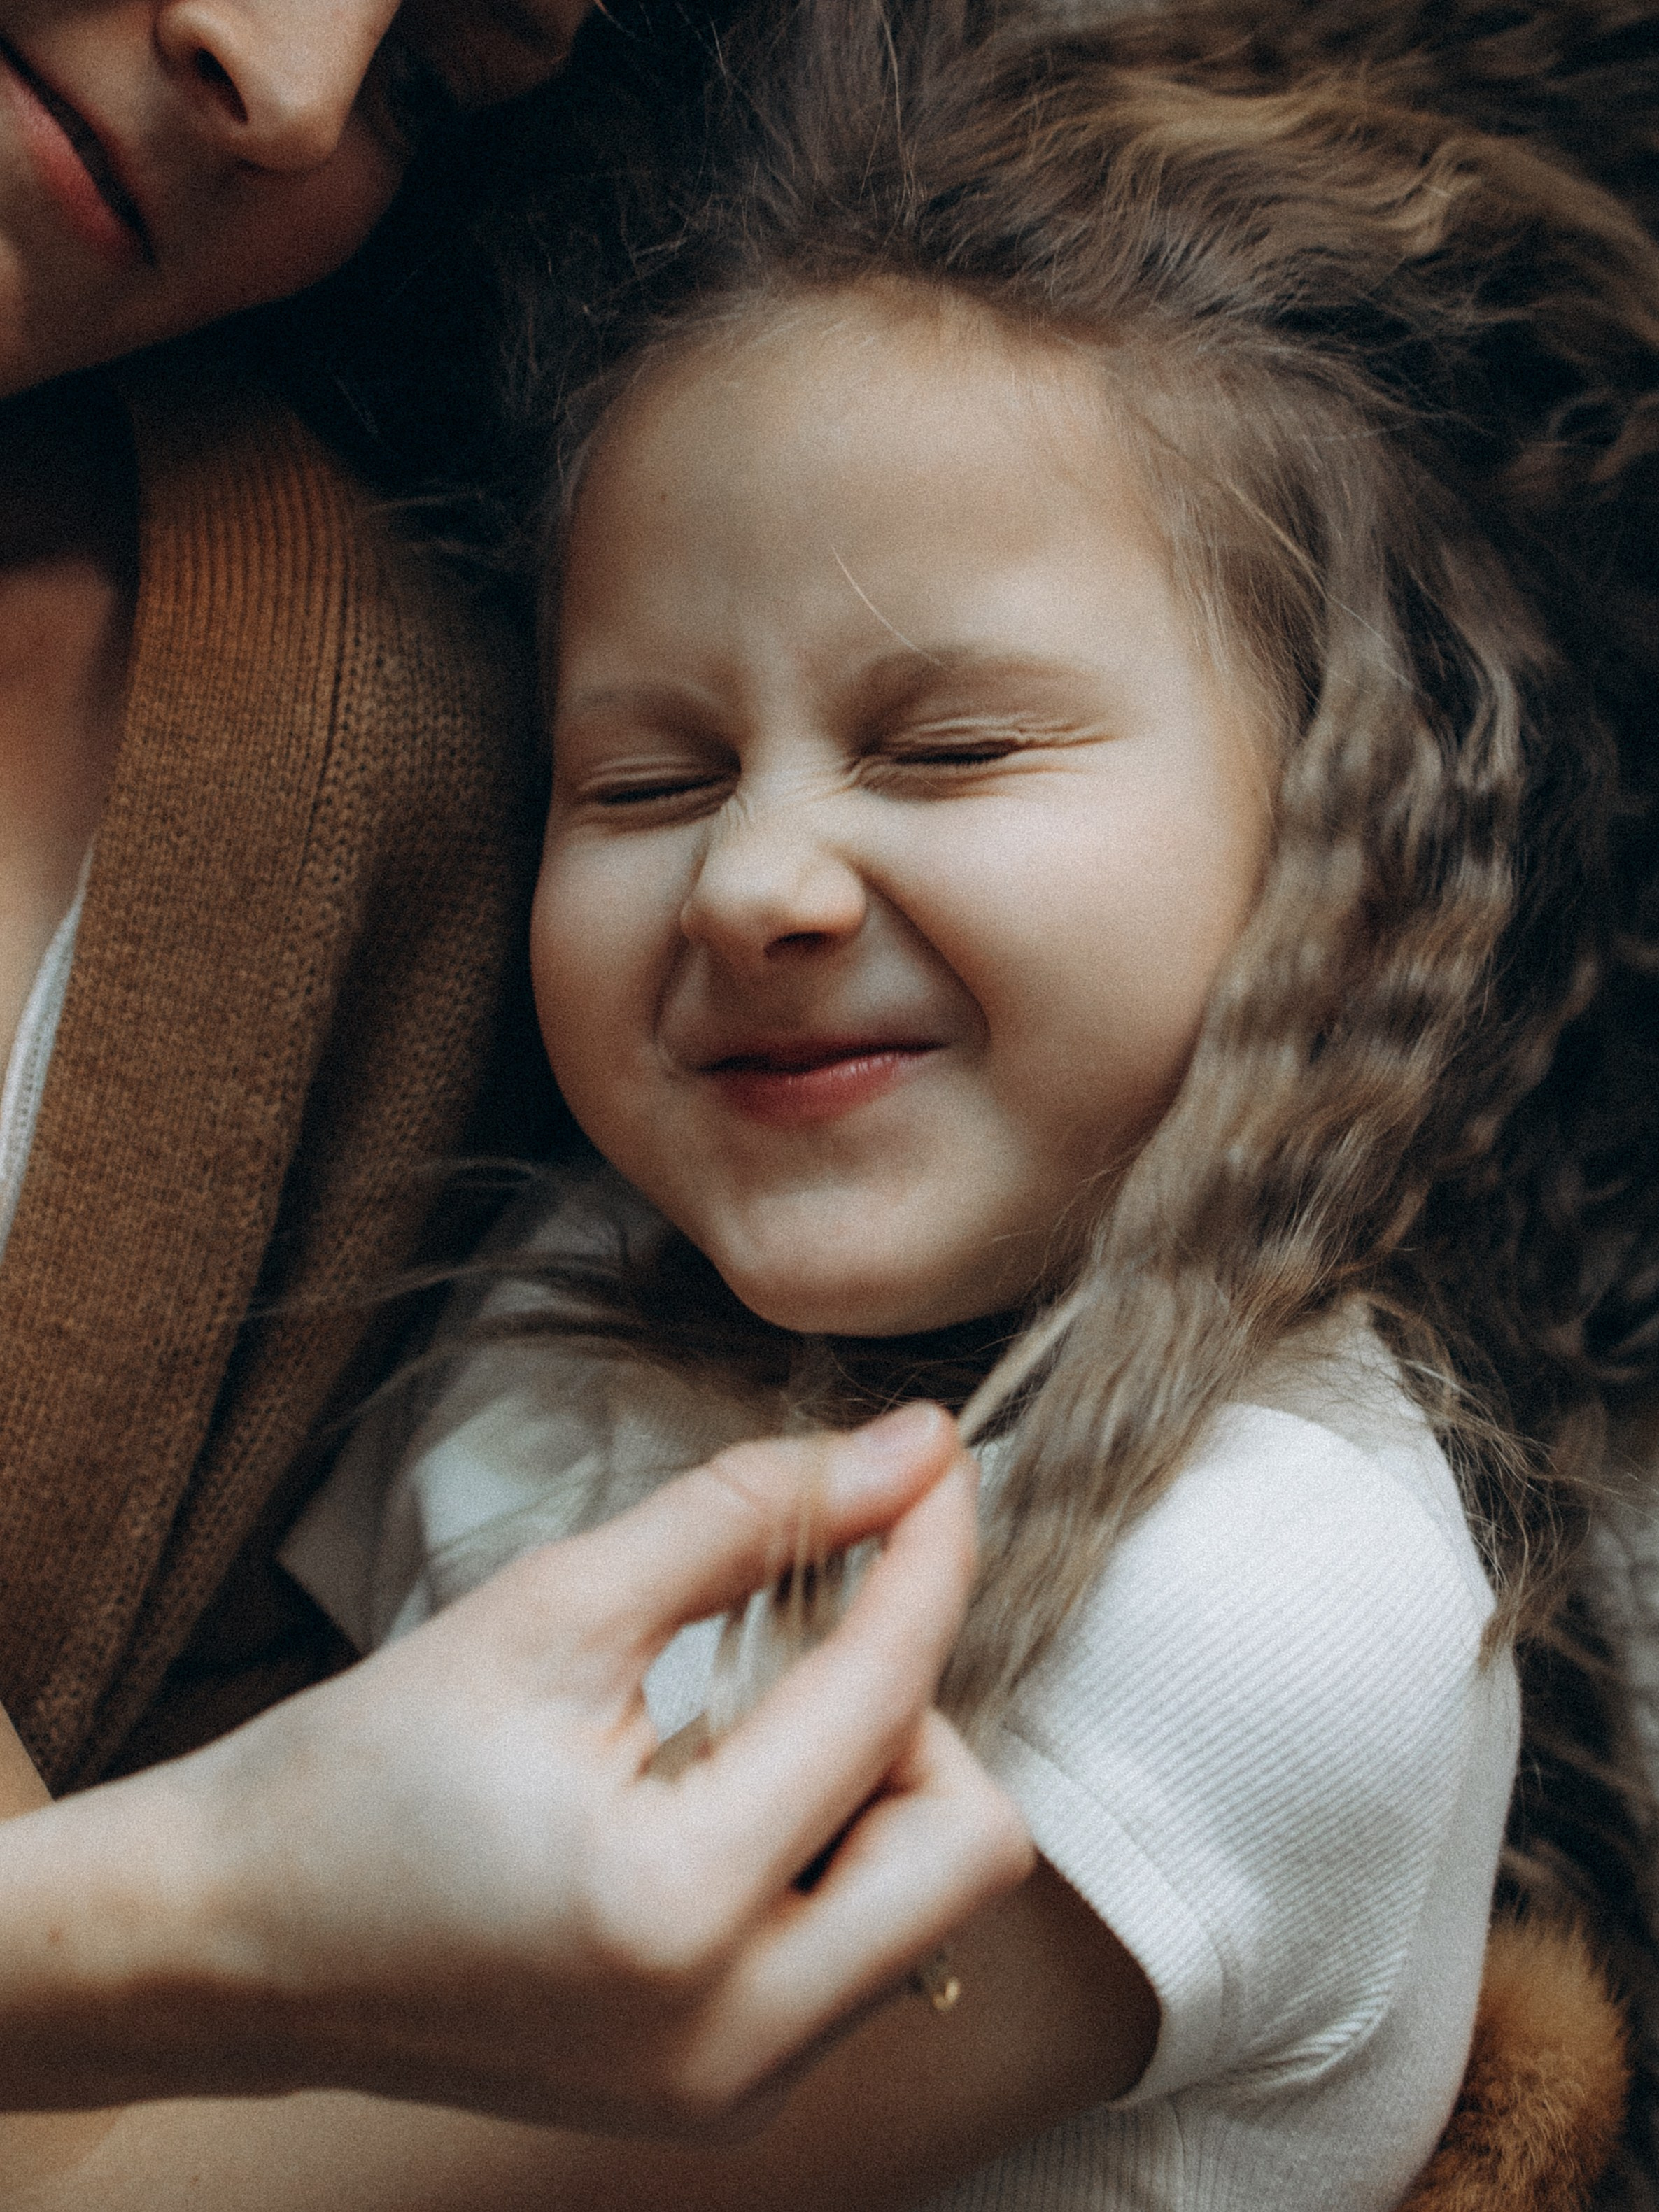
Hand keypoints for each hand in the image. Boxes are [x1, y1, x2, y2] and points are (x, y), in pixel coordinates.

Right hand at [0, 1404, 1029, 2129]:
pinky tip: (730, 1793)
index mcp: (678, 1909)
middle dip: (920, 1710)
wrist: (237, 1937)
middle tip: (809, 1636)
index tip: (936, 1461)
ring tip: (748, 1714)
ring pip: (930, 1905)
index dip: (927, 1555)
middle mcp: (732, 2037)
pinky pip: (860, 1953)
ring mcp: (734, 2088)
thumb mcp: (554, 1607)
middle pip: (969, 1844)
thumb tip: (910, 1448)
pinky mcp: (724, 2094)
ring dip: (881, 1780)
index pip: (887, 1700)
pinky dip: (835, 1850)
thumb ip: (747, 1517)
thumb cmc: (366, 1765)